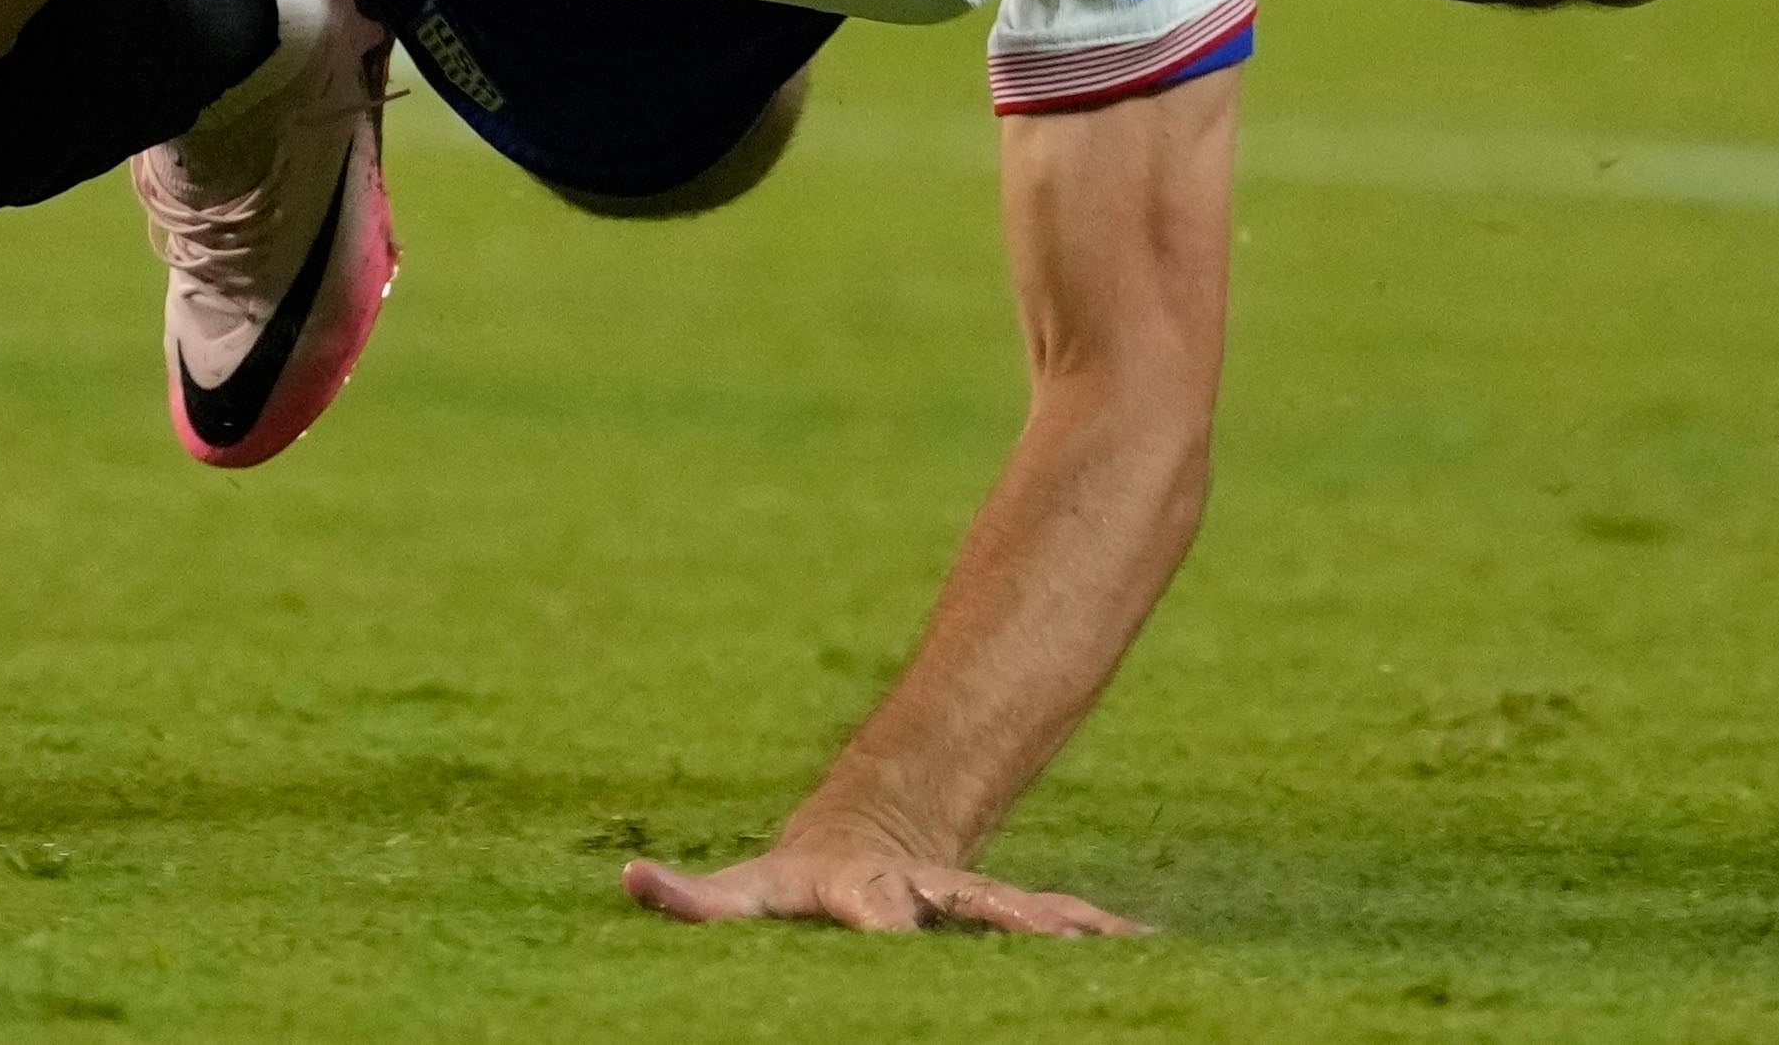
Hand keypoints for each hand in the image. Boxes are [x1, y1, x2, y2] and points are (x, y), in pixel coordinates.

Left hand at [622, 832, 1139, 938]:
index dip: (884, 920)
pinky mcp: (999, 912)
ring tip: (1104, 940)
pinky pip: (1054, 920)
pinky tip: (1147, 945)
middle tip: (1028, 934)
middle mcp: (921, 891)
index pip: (866, 907)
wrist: (870, 833)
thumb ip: (691, 897)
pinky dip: (1097, 933)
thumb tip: (632, 880)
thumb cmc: (795, 885)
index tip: (896, 932)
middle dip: (988, 919)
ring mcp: (967, 899)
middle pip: (956, 904)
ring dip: (1058, 927)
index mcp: (856, 889)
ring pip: (1019, 911)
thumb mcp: (744, 892)